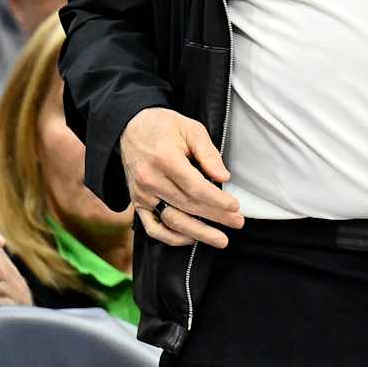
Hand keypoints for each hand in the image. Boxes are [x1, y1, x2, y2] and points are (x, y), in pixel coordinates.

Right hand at [121, 107, 241, 248]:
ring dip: (198, 233)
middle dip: (216, 217)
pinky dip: (172, 238)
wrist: (130, 129)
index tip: (235, 206)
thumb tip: (224, 177)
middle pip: (188, 205)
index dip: (217, 200)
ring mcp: (141, 194)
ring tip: (220, 239)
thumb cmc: (164, 127)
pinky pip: (153, 228)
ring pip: (172, 221)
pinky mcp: (137, 203)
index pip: (195, 187)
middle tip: (237, 223)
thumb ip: (208, 153)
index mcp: (164, 158)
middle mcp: (150, 179)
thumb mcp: (190, 128)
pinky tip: (191, 239)